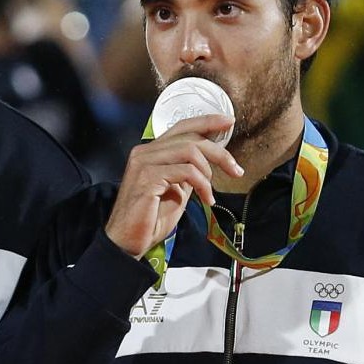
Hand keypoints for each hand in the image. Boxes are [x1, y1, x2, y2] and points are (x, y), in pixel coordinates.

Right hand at [104, 115, 240, 256]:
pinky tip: (206, 199)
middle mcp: (145, 152)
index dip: (207, 122)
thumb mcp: (177, 190)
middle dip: (219, 152)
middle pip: (190, 138)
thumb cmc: (149, 219)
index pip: (182, 127)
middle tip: (236, 170)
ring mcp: (144, 163)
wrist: (127, 241)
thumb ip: (188, 172)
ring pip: (190, 151)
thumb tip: (210, 161)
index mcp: (151, 152)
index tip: (228, 122)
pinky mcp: (148, 177)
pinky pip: (186, 171)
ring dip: (209, 172)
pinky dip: (202, 185)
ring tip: (211, 192)